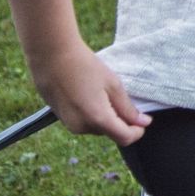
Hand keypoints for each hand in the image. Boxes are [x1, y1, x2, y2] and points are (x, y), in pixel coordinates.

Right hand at [31, 39, 148, 144]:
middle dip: (120, 120)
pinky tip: (89, 94)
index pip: (124, 138)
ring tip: (102, 92)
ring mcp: (69, 125)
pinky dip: (92, 114)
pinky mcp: (61, 119)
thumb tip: (143, 123)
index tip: (143, 119)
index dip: (137, 131)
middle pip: (111, 132)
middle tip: (119, 96)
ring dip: (106, 117)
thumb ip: (128, 108)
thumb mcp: (113, 85)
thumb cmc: (85, 66)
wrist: (51, 57)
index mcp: (97, 119)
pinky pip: (84, 122)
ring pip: (97, 128)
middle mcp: (82, 127)